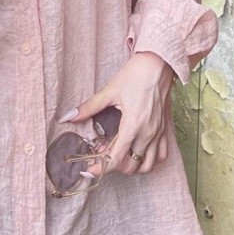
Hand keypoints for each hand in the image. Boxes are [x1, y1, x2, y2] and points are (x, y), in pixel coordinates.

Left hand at [61, 52, 174, 174]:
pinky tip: (138, 151)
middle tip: (101, 157)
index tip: (89, 170)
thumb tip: (68, 116)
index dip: (101, 168)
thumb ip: (88, 107)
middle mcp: (148, 133)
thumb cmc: (135, 75)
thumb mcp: (109, 91)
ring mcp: (159, 133)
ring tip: (119, 155)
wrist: (158, 64)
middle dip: (113, 167)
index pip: (116, 158)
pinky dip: (149, 160)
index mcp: (133, 124)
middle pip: (130, 166)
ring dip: (132, 166)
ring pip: (147, 165)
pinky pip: (161, 155)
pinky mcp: (165, 129)